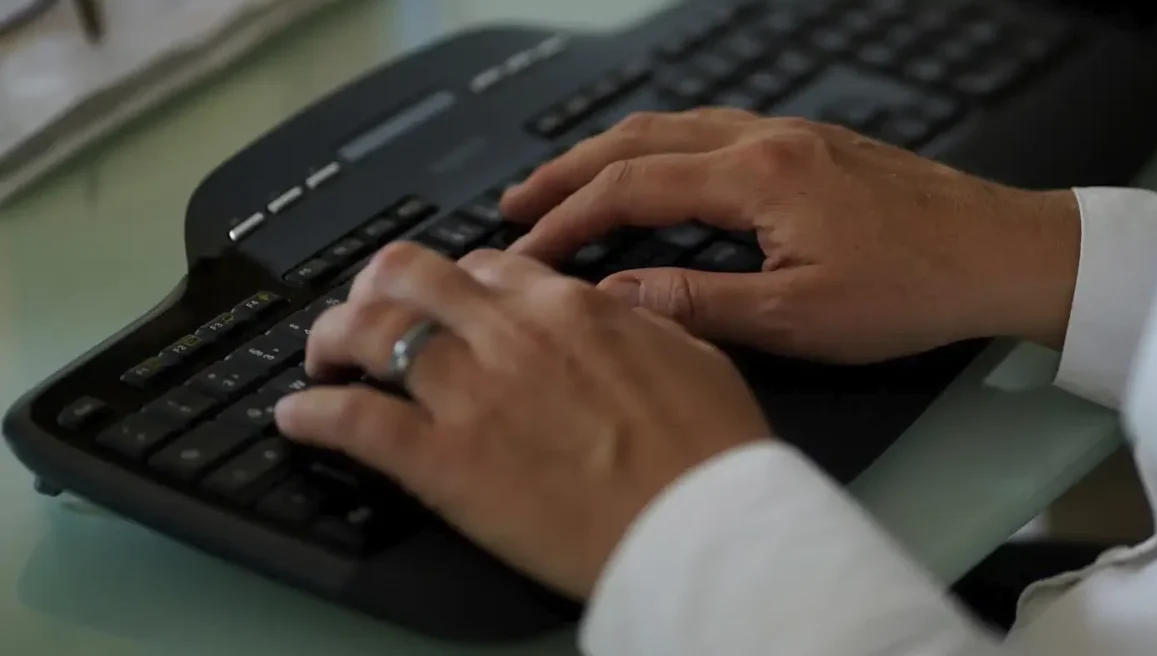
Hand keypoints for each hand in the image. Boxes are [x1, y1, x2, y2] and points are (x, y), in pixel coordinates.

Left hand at [274, 242, 768, 597]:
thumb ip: (638, 324)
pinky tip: (298, 418)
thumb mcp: (694, 355)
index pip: (488, 264)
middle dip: (377, 287)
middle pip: (411, 276)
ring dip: (333, 338)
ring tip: (323, 359)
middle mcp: (511, 334)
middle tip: (367, 312)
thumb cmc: (711, 454)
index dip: (457, 279)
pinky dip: (313, 415)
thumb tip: (617, 311)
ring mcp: (472, 393)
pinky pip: (353, 421)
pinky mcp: (443, 460)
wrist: (703, 525)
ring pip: (368, 331)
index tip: (448, 299)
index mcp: (572, 308)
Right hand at [502, 108, 1081, 362]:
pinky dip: (665, 150)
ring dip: (615, 154)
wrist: (1006, 253)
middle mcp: (769, 139)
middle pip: (642, 140)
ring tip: (571, 185)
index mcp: (758, 176)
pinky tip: (662, 174)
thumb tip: (617, 300)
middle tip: (518, 202)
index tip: (524, 252)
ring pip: (678, 127)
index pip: (631, 190)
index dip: (567, 222)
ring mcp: (794, 135)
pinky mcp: (816, 146)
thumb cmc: (916, 289)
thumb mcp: (800, 318)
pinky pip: (716, 131)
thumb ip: (700, 305)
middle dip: (571, 171)